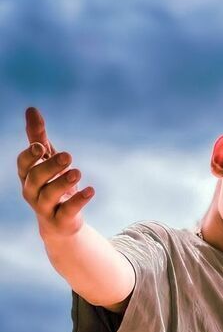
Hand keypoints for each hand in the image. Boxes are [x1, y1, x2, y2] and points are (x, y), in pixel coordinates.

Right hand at [17, 107, 94, 238]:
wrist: (60, 222)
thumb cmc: (51, 184)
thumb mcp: (47, 160)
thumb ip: (39, 137)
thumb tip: (31, 109)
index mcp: (28, 176)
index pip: (23, 164)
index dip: (29, 156)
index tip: (40, 147)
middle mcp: (32, 192)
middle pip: (35, 178)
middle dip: (50, 166)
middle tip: (68, 155)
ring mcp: (45, 208)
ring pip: (49, 196)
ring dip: (63, 183)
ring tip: (77, 172)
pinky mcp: (60, 220)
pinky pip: (67, 211)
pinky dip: (78, 201)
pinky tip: (91, 190)